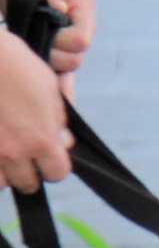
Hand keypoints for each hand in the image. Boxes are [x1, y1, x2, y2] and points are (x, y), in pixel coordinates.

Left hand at [0, 0, 92, 87]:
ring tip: (19, 47)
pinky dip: (29, 63)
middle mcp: (69, 22)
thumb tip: (58, 12)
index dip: (61, 41)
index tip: (40, 25)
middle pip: (72, 59)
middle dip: (50, 55)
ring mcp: (49, 28)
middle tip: (25, 37)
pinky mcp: (27, 28)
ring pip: (55, 64)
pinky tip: (22, 65)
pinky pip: (34, 55)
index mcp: (81, 6)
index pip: (81, 40)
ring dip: (37, 60)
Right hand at [0, 33, 72, 194]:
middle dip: (28, 172)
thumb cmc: (14, 63)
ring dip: (2, 172)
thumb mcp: (48, 89)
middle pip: (27, 183)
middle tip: (23, 156)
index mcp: (41, 140)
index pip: (57, 173)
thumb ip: (58, 121)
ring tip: (2, 152)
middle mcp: (13, 152)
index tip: (48, 157)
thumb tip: (63, 142)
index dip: (54, 166)